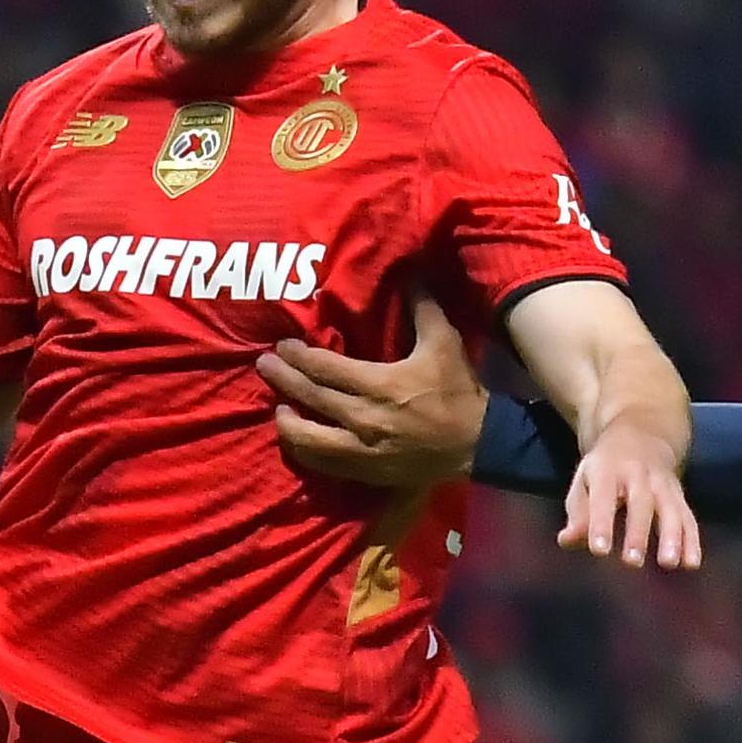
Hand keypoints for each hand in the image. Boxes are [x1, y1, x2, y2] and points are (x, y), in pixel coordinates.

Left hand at [258, 293, 485, 488]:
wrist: (478, 445)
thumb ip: (422, 307)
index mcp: (379, 384)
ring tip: (278, 408)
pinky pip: (325, 463)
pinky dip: (306, 451)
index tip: (283, 345)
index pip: (324, 368)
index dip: (299, 356)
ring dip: (288, 421)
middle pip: (310, 397)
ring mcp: (362, 450)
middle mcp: (363, 418)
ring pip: (309, 438)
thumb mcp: (443, 343)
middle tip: (263, 366)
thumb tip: (410, 270)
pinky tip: (298, 440)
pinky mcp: (367, 471)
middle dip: (283, 379)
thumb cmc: (458, 392)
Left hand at [561, 419, 700, 570]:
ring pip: (671, 509)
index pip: (603, 498)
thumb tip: (566, 540)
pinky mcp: (679, 495)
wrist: (643, 432)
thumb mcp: (585, 480)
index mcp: (609, 470)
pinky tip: (691, 563)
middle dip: (638, 533)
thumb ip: (577, 513)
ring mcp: (663, 484)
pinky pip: (687, 517)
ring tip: (669, 563)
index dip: (601, 524)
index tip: (599, 550)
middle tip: (632, 562)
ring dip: (672, 537)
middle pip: (641, 503)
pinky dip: (691, 540)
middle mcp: (639, 474)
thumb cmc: (606, 467)